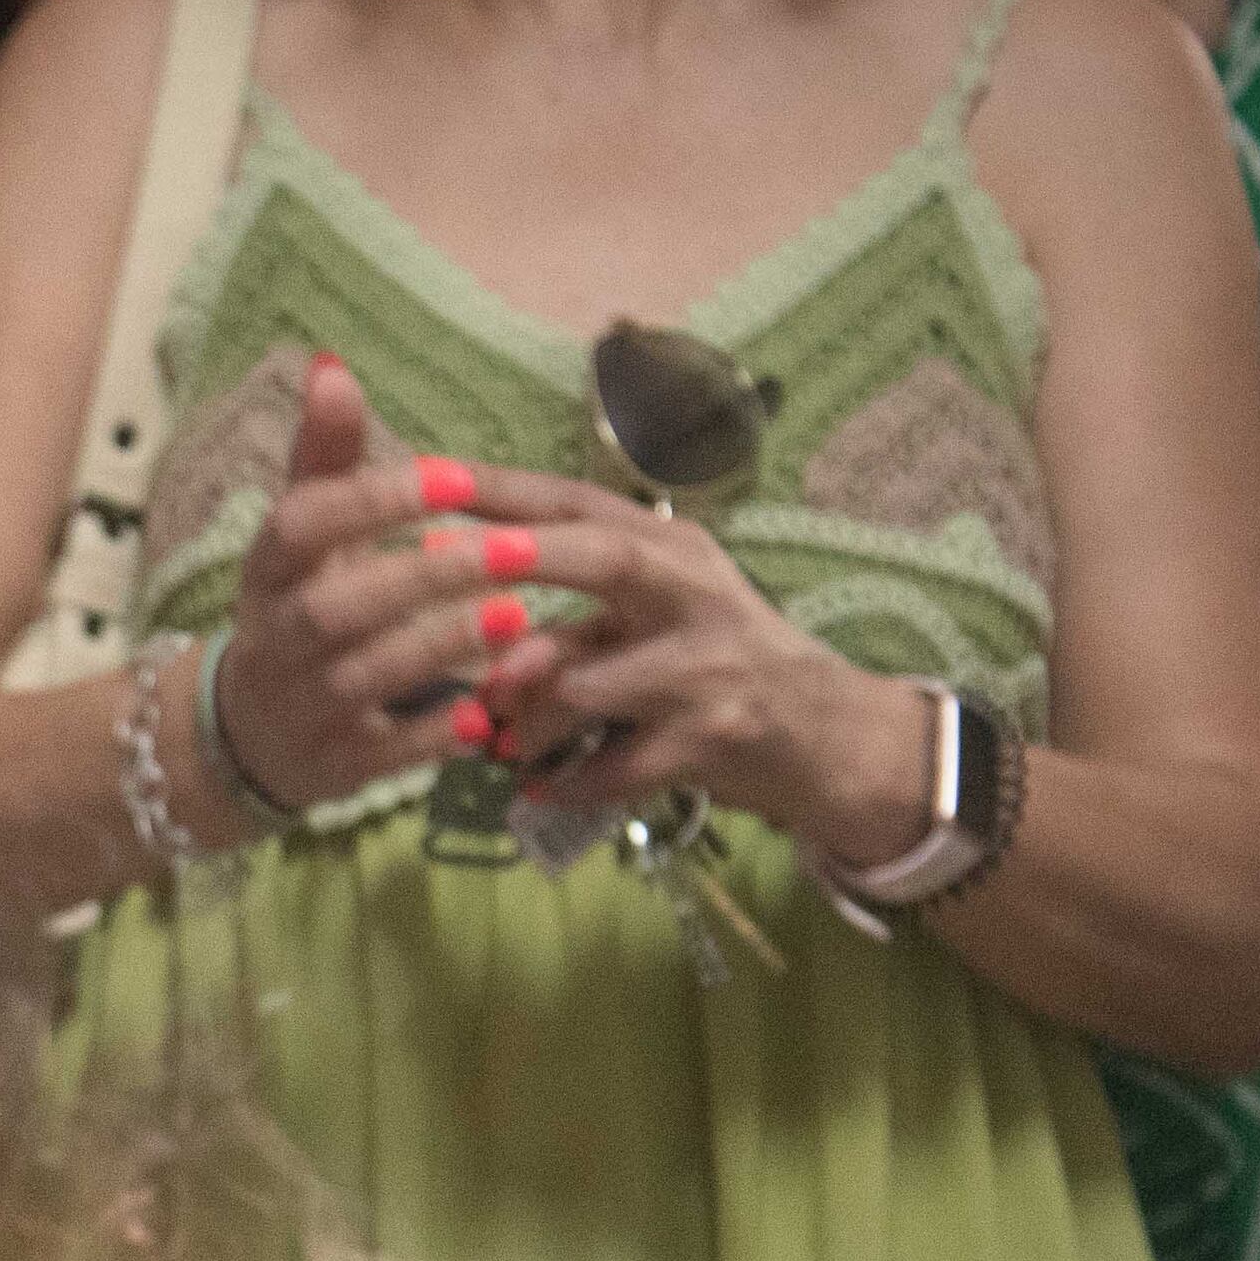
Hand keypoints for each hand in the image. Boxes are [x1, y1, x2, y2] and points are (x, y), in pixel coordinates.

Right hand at [194, 354, 548, 823]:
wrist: (247, 737)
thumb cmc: (296, 608)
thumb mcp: (301, 535)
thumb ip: (324, 455)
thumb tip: (330, 362)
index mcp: (267, 570)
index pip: (303, 523)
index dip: (375, 500)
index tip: (455, 475)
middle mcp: (274, 638)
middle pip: (341, 605)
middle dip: (430, 577)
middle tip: (519, 549)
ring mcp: (302, 706)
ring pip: (369, 675)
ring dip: (444, 645)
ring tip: (519, 616)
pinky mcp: (335, 765)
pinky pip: (388, 752)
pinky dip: (436, 734)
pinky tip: (490, 709)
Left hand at [457, 476, 941, 867]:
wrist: (826, 738)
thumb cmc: (719, 663)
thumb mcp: (663, 608)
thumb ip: (579, 602)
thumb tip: (457, 601)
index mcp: (675, 549)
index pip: (584, 501)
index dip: (508, 489)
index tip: (433, 474)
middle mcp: (697, 594)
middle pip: (606, 558)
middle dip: (521, 558)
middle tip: (439, 565)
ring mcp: (707, 671)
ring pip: (585, 686)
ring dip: (522, 718)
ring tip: (496, 739)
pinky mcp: (709, 743)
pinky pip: (608, 768)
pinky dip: (562, 781)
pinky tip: (540, 786)